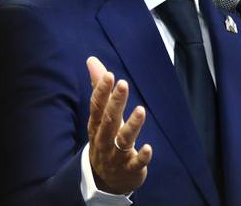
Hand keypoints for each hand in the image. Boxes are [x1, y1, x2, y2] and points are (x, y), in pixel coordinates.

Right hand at [86, 56, 152, 194]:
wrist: (105, 179)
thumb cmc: (104, 138)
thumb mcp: (100, 116)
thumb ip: (98, 88)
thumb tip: (92, 60)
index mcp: (96, 125)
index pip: (97, 107)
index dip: (102, 91)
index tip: (109, 75)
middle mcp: (104, 140)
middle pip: (109, 121)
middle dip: (115, 103)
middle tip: (124, 84)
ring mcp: (116, 156)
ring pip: (123, 140)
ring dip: (131, 126)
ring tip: (140, 110)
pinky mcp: (130, 169)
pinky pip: (135, 164)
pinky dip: (142, 157)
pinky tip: (148, 148)